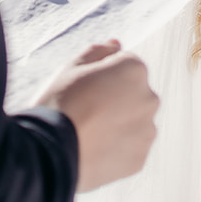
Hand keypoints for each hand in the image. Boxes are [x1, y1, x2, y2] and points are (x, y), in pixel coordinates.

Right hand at [34, 39, 157, 191]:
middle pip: (133, 93)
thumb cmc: (59, 103)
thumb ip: (98, 52)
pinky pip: (130, 148)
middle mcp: (149, 98)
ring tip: (88, 133)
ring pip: (134, 122)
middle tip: (85, 111)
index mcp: (134, 70)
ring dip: (118, 124)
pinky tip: (93, 150)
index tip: (82, 88)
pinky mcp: (140, 158)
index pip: (122, 65)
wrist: (51, 152)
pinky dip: (116, 149)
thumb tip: (116, 44)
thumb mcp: (72, 68)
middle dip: (115, 99)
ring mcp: (147, 131)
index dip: (99, 75)